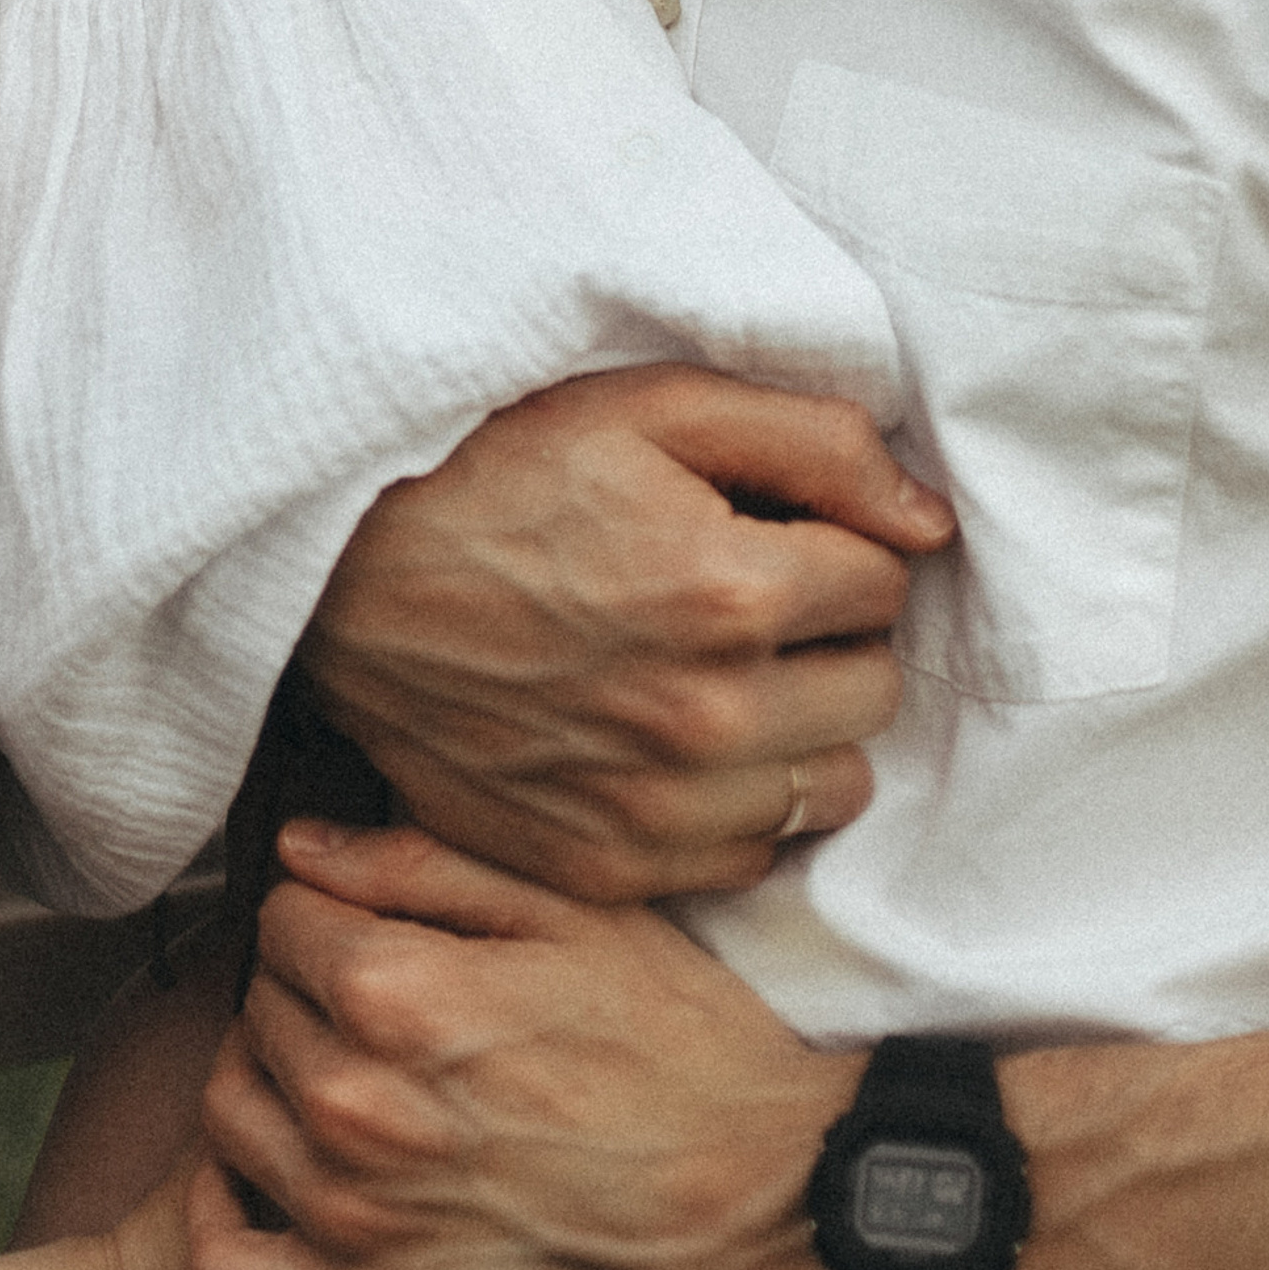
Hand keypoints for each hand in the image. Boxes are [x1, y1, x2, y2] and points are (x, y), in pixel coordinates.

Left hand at [191, 827, 849, 1269]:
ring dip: (274, 1084)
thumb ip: (419, 865)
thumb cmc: (682, 1044)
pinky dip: (235, 1211)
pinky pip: (233, 1257)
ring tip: (351, 1076)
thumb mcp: (573, 910)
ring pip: (234, 1114)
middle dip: (308, 988)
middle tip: (380, 1002)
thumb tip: (297, 845)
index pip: (284, 917)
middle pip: (258, 1010)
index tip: (377, 928)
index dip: (332, 911)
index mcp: (400, 999)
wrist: (772, 1201)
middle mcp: (359, 1114)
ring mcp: (360, 1227)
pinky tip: (293, 1178)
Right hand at [301, 365, 950, 901]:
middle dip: (829, 633)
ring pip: (829, 785)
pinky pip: (748, 855)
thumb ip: (813, 442)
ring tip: (715, 670)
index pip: (884, 578)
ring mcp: (656, 806)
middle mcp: (706, 718)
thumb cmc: (491, 469)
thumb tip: (931, 520)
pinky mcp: (608, 866)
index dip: (830, 540)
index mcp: (730, 592)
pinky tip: (669, 736)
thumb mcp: (649, 403)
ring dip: (798, 727)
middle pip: (873, 688)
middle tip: (743, 594)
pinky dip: (733, 801)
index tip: (765, 526)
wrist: (336, 576)